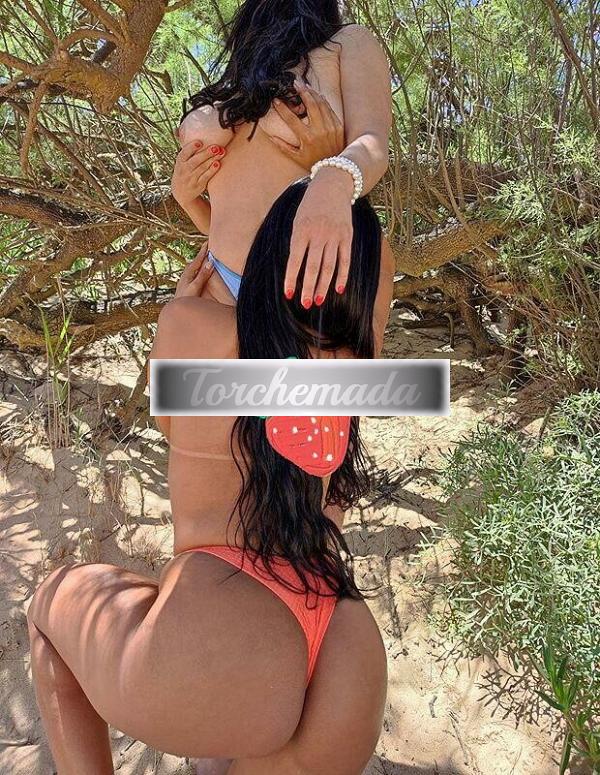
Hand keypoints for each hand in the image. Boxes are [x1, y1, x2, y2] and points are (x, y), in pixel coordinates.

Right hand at [171, 141, 225, 208]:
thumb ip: (185, 148)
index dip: (192, 147)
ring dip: (212, 160)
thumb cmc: (184, 171)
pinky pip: (206, 177)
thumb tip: (177, 129)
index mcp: (180, 161)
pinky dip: (212, 170)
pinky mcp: (199, 185)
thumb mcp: (180, 161)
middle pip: (195, 161)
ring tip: (222, 152)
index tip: (200, 142)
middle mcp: (184, 170)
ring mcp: (192, 178)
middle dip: (206, 153)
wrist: (181, 193)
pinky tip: (218, 164)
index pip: (184, 153)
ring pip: (202, 168)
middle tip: (216, 147)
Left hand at [175, 242, 213, 297]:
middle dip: (200, 255)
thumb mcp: (195, 287)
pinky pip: (192, 274)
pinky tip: (196, 274)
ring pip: (192, 269)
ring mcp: (184, 282)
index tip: (208, 242)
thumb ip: (202, 275)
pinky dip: (196, 270)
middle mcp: (185, 276)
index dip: (203, 251)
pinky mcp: (184, 288)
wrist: (175, 311)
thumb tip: (210, 262)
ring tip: (203, 259)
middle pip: (194, 263)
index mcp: (188, 274)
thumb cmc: (186, 300)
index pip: (197, 260)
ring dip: (198, 263)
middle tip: (206, 248)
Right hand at [269, 82, 344, 168]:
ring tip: (305, 85)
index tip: (276, 100)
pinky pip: (329, 109)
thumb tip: (270, 136)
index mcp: (307, 138)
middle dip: (302, 91)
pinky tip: (317, 95)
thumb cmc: (313, 163)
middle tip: (295, 82)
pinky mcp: (338, 126)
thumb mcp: (296, 157)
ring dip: (313, 92)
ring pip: (321, 104)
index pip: (291, 119)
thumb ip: (283, 146)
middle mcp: (319, 130)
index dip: (282, 108)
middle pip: (310, 104)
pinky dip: (323, 100)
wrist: (335, 168)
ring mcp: (330, 127)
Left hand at [284, 167, 354, 306]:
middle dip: (308, 287)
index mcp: (301, 230)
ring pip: (329, 266)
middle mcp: (318, 234)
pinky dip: (342, 276)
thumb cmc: (310, 206)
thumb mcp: (297, 220)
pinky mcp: (347, 236)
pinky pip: (345, 260)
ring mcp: (334, 236)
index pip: (295, 260)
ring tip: (318, 300)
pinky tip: (338, 290)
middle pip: (313, 267)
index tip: (288, 295)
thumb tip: (294, 269)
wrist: (332, 185)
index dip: (291, 278)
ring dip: (323, 285)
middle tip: (305, 303)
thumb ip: (297, 242)